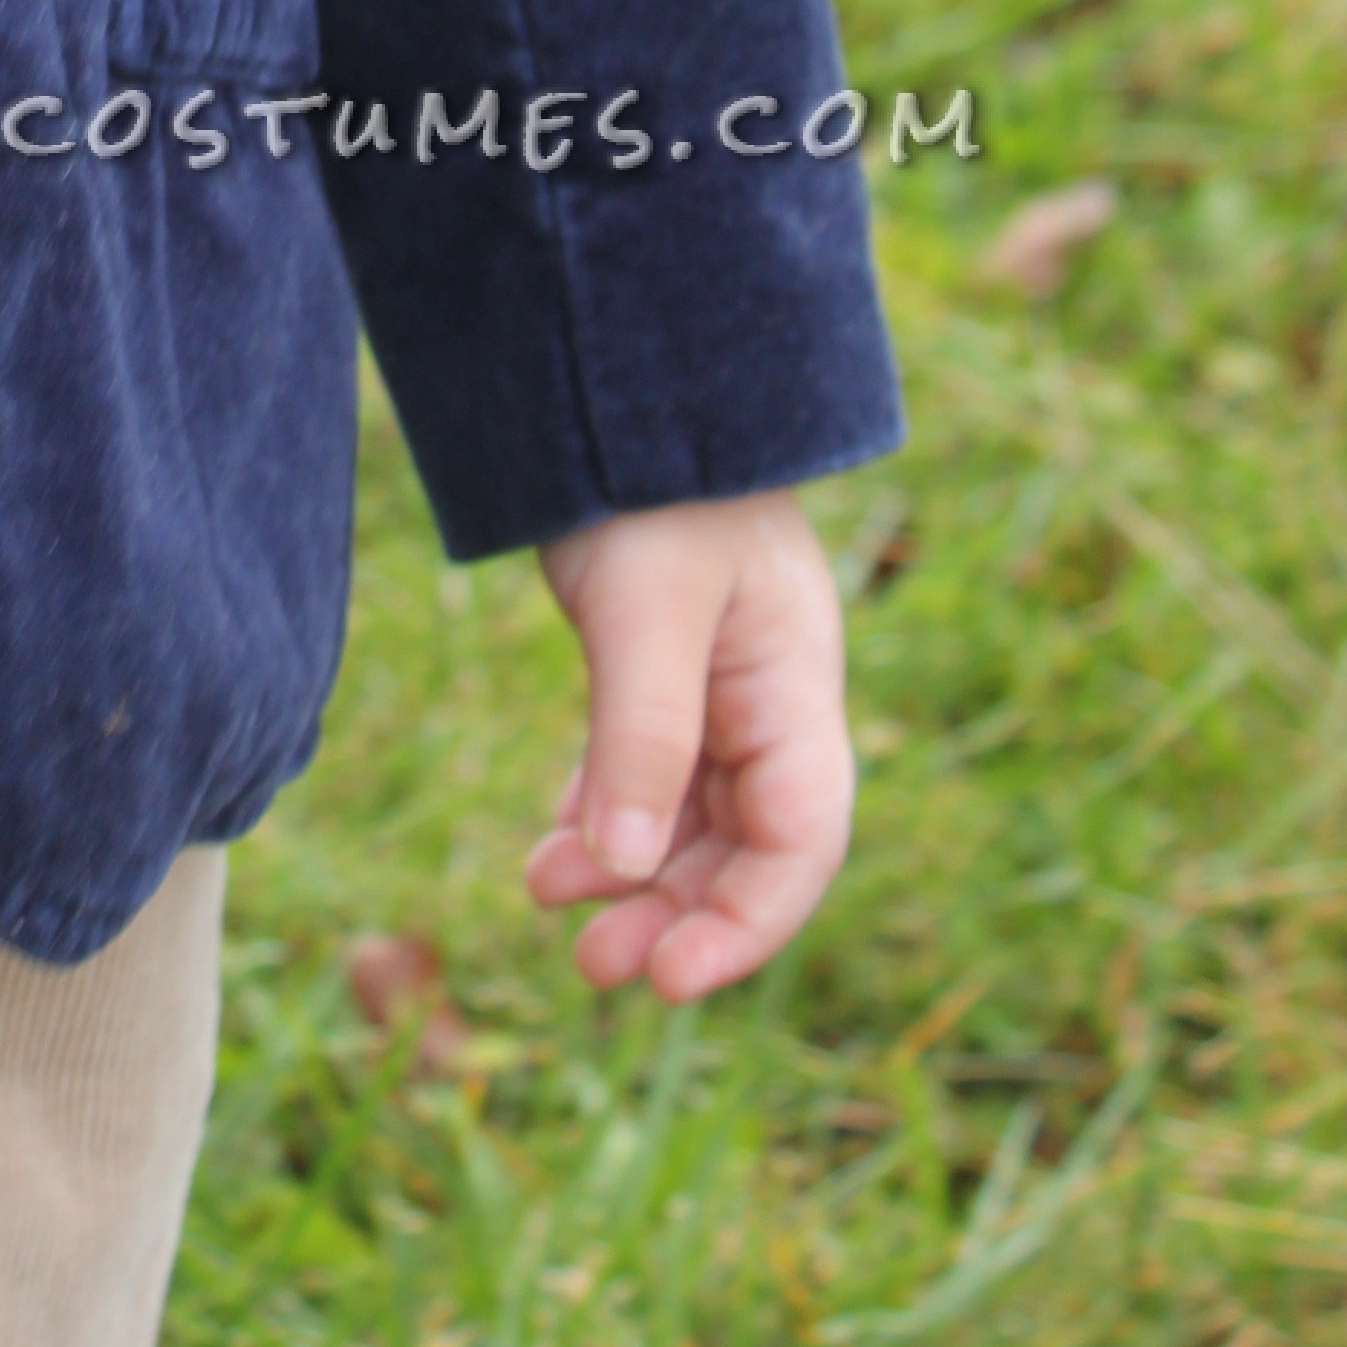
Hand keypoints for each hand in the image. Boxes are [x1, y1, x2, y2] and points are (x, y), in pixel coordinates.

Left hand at [523, 490, 850, 998]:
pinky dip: (608, 809)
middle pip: (744, 843)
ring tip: (548, 901)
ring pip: (692, 813)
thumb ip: (642, 734)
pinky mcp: (665, 655)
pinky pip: (651, 764)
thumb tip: (628, 866)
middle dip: (673, 913)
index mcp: (795, 683)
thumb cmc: (650, 475)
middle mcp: (769, 692)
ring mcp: (720, 675)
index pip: (799, 841)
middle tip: (592, 966)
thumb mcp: (646, 606)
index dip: (743, 924)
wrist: (616, 367)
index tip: (666, 980)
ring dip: (632, 869)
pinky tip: (558, 843)